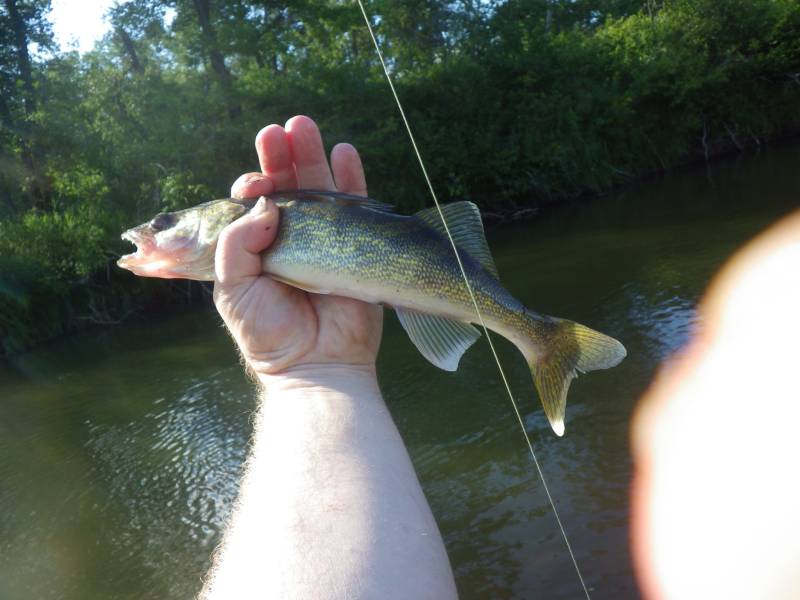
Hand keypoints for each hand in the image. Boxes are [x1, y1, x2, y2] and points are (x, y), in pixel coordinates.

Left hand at [213, 116, 382, 379]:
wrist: (316, 364)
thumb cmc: (268, 331)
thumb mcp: (233, 288)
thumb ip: (237, 244)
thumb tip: (266, 203)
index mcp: (255, 245)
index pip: (251, 204)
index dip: (252, 187)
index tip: (253, 184)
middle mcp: (290, 236)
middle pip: (286, 186)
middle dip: (280, 156)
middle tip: (278, 130)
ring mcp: (324, 239)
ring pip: (318, 188)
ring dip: (311, 155)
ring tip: (304, 125)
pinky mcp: (356, 245)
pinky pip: (356, 206)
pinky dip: (352, 177)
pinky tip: (344, 150)